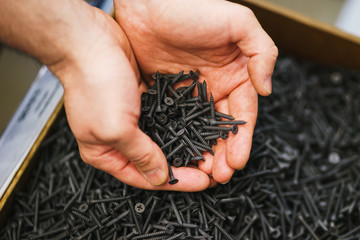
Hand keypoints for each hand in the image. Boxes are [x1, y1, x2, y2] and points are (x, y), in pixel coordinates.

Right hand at [52, 7, 209, 190]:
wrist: (91, 41)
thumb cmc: (95, 84)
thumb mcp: (116, 128)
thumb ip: (140, 155)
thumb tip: (158, 177)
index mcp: (105, 153)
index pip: (144, 176)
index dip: (175, 181)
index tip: (202, 182)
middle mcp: (119, 138)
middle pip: (155, 161)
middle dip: (183, 166)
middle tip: (210, 169)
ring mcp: (131, 119)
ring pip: (163, 140)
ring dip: (184, 146)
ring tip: (209, 151)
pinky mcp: (142, 100)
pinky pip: (166, 118)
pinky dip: (181, 124)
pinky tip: (199, 127)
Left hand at [115, 0, 277, 182]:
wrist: (149, 2)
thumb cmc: (193, 7)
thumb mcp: (238, 22)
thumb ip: (262, 52)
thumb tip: (267, 89)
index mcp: (235, 73)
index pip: (243, 113)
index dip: (242, 139)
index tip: (237, 161)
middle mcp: (214, 86)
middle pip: (222, 127)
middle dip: (223, 153)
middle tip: (220, 176)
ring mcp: (190, 92)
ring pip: (199, 129)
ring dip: (203, 151)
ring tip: (201, 173)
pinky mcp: (166, 92)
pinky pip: (174, 121)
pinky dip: (177, 139)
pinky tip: (178, 154)